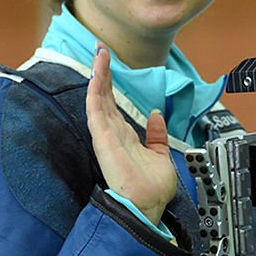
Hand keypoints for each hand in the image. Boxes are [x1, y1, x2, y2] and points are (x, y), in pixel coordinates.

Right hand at [86, 43, 176, 223]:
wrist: (148, 207)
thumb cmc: (151, 190)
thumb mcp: (160, 155)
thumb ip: (157, 135)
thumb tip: (156, 115)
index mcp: (124, 137)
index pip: (114, 104)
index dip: (111, 83)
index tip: (109, 63)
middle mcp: (113, 134)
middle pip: (103, 96)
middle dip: (102, 72)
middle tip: (100, 48)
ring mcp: (106, 136)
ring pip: (99, 99)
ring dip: (98, 75)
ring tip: (99, 53)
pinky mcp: (103, 140)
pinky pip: (97, 112)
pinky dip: (95, 93)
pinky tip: (95, 76)